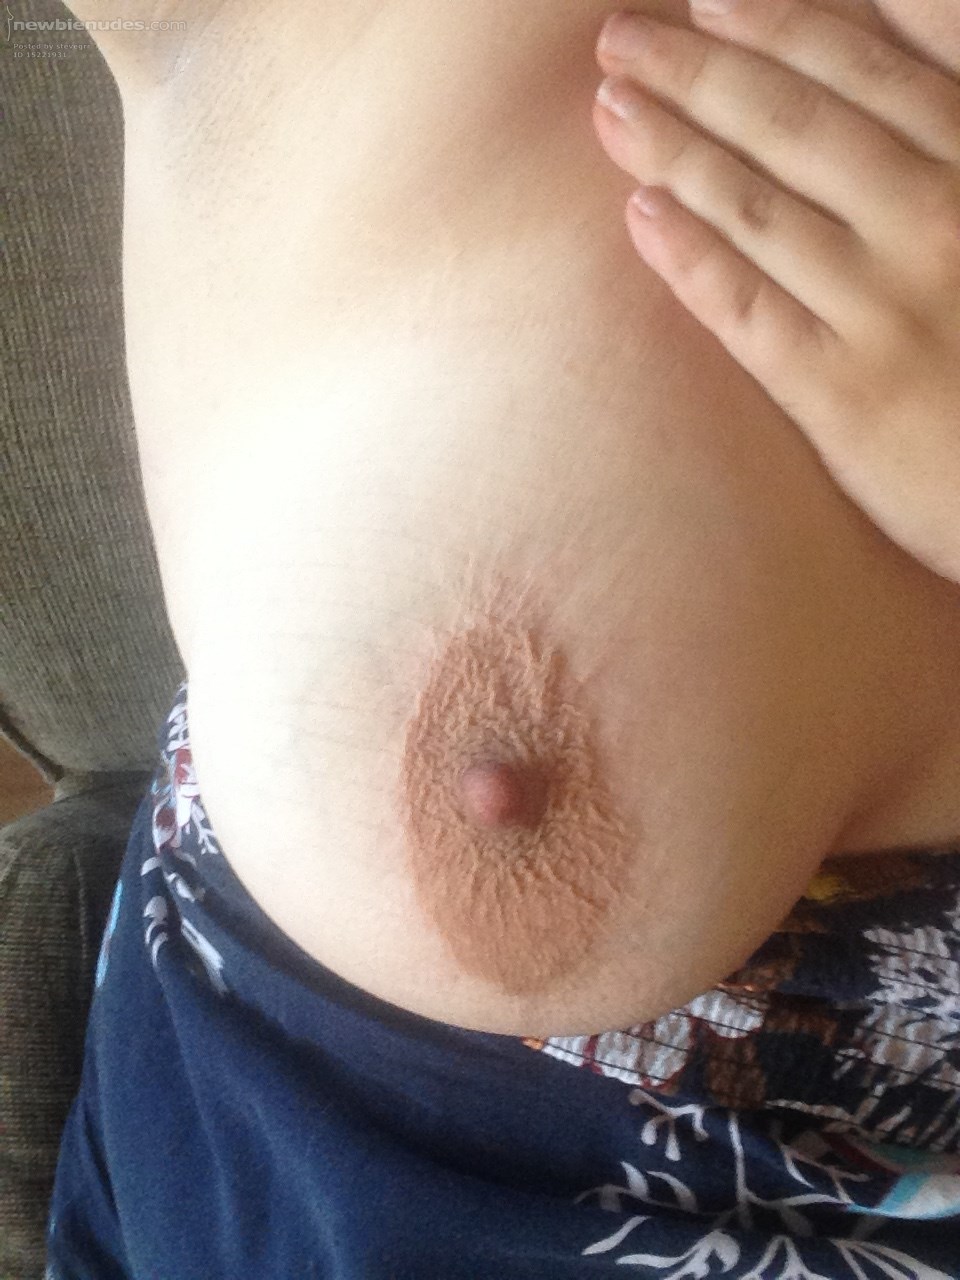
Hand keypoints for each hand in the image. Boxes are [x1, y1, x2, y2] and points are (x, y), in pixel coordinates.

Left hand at [592, 0, 959, 585]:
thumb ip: (958, 120)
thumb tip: (894, 45)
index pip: (868, 70)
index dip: (780, 24)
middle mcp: (937, 222)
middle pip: (796, 125)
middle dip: (700, 71)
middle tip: (620, 39)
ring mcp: (887, 309)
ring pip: (760, 207)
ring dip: (674, 148)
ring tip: (611, 109)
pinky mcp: (845, 396)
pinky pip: (748, 310)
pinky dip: (690, 257)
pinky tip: (639, 216)